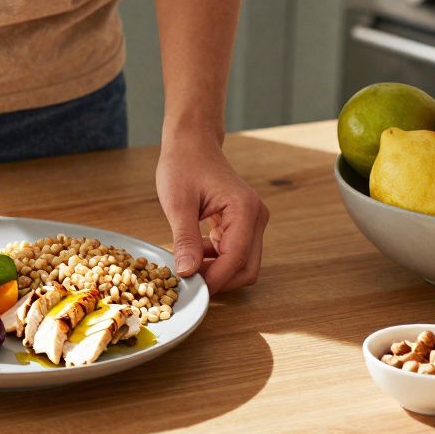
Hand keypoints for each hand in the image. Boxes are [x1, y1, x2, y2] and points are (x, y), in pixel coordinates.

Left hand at [155, 137, 267, 293]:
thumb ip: (185, 239)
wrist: (192, 144)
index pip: (236, 259)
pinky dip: (217, 261)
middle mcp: (256, 217)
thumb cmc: (183, 165)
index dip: (214, 279)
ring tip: (188, 267)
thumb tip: (188, 273)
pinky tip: (194, 254)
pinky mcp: (244, 224)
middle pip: (248, 268)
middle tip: (189, 283)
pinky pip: (236, 253)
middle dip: (220, 281)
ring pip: (243, 264)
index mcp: (244, 210)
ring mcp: (253, 221)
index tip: (190, 289)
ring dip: (218, 272)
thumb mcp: (178, 203)